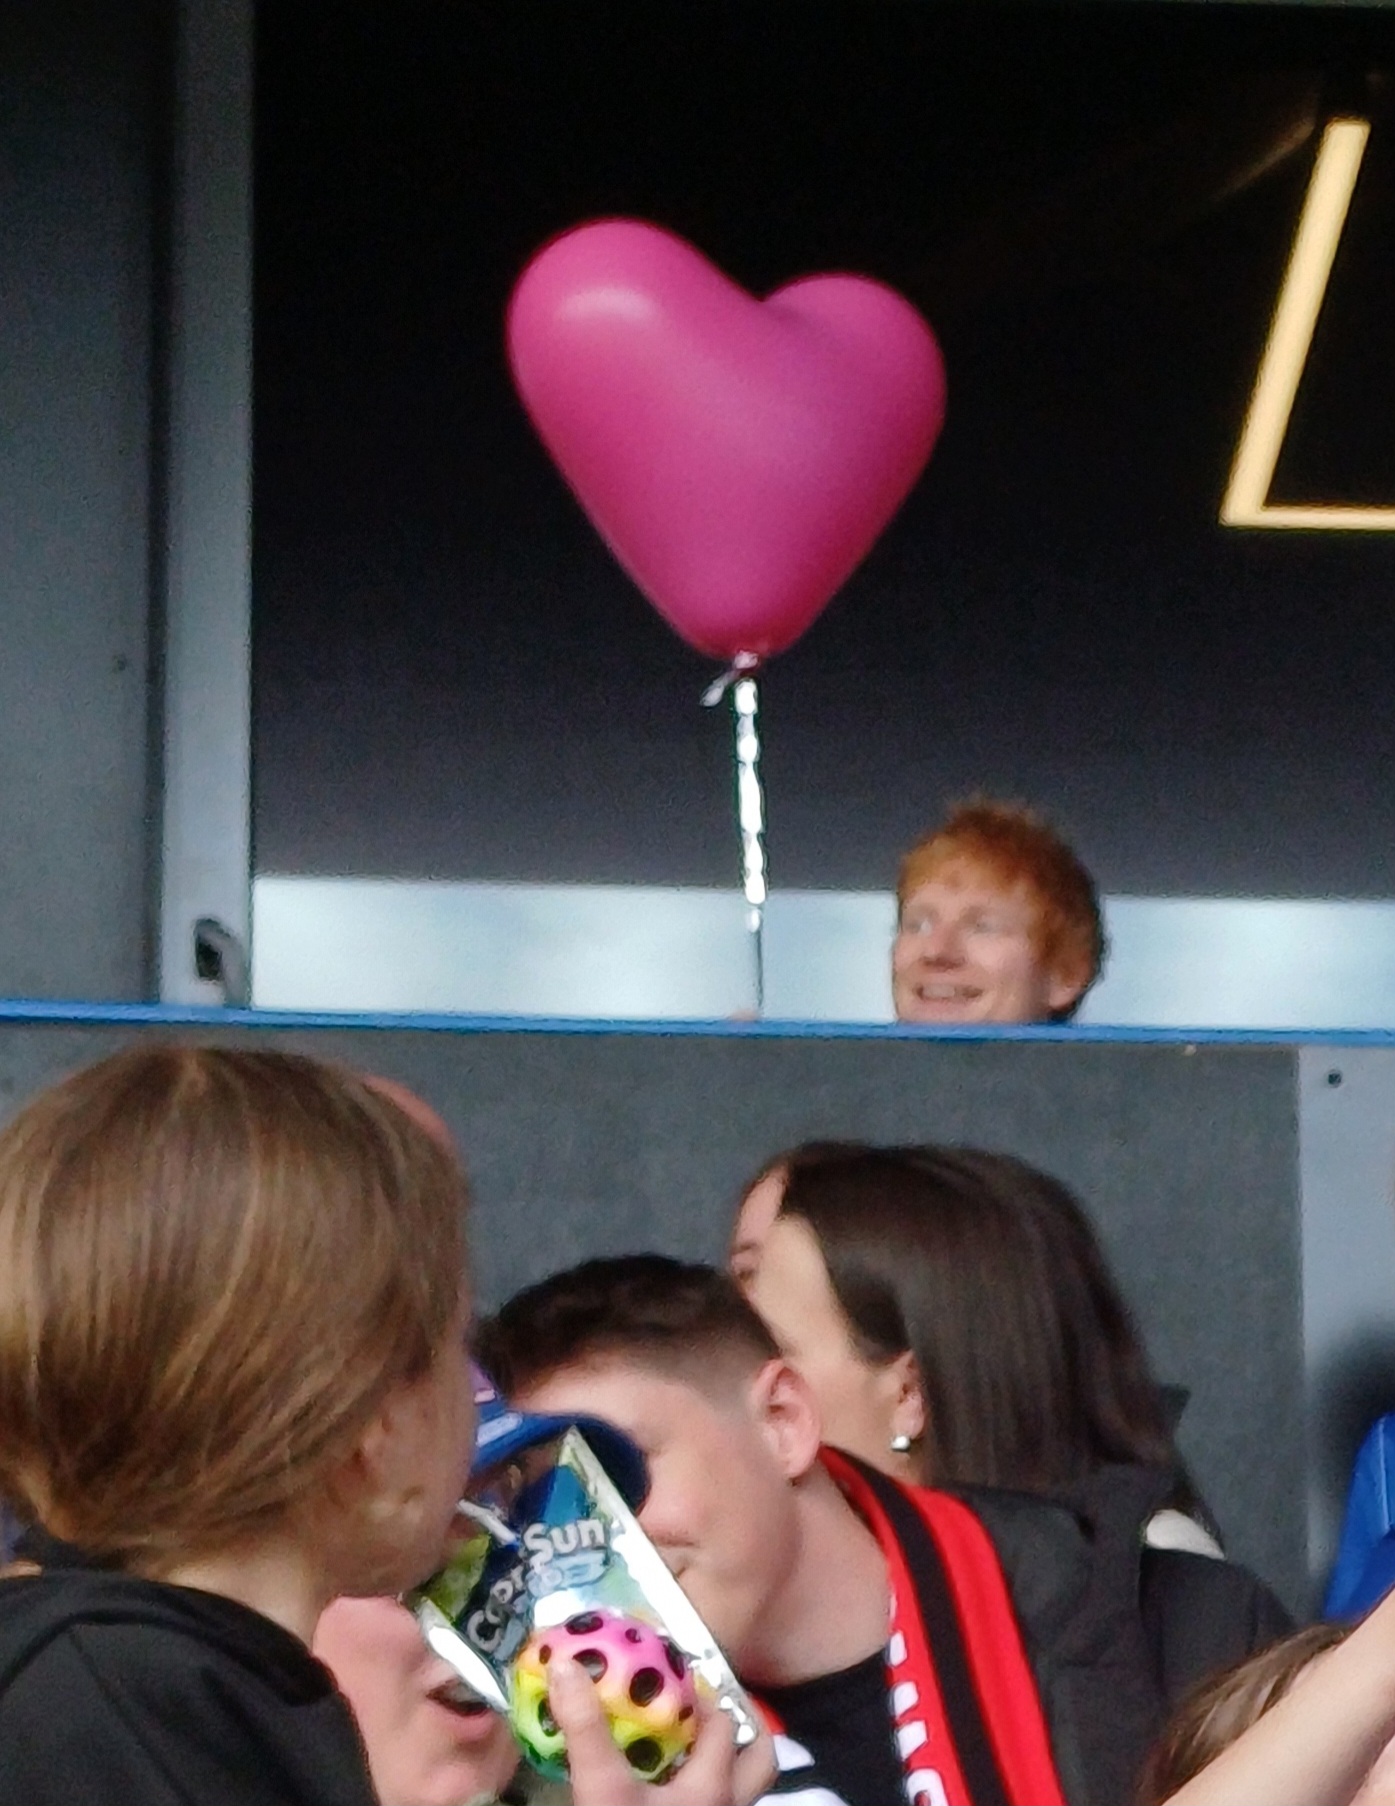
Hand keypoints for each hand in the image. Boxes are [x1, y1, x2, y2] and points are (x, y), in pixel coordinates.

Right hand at [549, 1654, 774, 1805]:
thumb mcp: (602, 1793)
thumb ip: (585, 1731)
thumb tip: (565, 1665)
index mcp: (713, 1787)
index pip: (721, 1722)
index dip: (702, 1690)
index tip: (674, 1669)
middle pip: (757, 1758)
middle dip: (733, 1726)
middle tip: (697, 1705)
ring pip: (744, 1789)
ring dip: (726, 1762)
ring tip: (689, 1744)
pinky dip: (705, 1792)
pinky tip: (670, 1789)